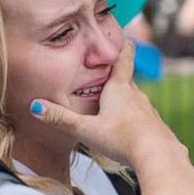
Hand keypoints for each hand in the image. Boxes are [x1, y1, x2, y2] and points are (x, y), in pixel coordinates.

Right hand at [29, 42, 180, 165]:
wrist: (158, 155)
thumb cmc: (122, 138)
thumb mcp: (86, 129)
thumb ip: (61, 119)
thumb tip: (35, 106)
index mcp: (119, 90)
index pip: (123, 62)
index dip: (125, 49)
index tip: (128, 39)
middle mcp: (137, 97)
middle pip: (127, 83)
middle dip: (119, 79)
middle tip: (112, 75)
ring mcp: (149, 112)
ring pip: (136, 102)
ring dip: (127, 101)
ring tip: (118, 107)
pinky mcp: (157, 128)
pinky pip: (144, 120)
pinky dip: (136, 121)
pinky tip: (132, 133)